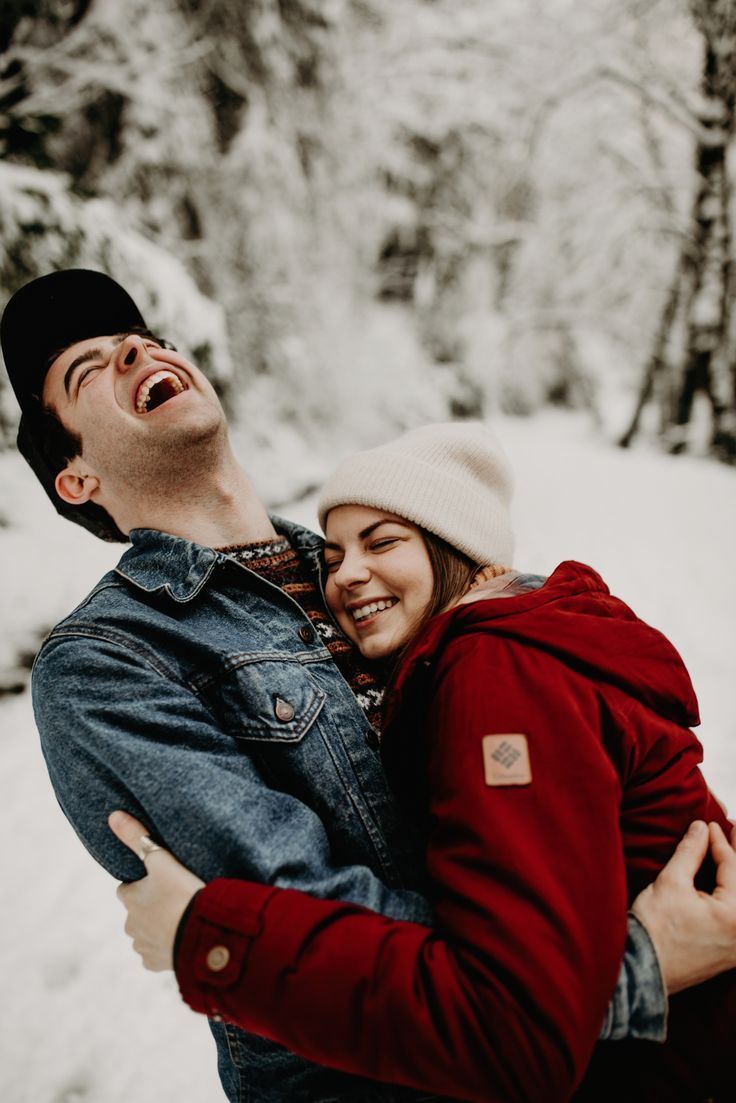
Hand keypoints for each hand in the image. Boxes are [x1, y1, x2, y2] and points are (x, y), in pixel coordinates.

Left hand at [109, 810, 204, 971]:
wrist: (201, 934)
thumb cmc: (182, 893)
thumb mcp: (161, 859)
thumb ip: (137, 836)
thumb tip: (112, 815)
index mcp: (130, 899)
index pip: (127, 889)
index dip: (142, 884)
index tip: (160, 881)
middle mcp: (130, 925)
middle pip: (136, 913)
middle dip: (149, 907)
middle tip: (176, 899)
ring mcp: (143, 946)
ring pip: (146, 934)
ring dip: (158, 928)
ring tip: (182, 918)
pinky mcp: (156, 964)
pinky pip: (157, 955)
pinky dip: (166, 947)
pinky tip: (182, 938)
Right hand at [631, 820, 735, 993]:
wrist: (643, 969)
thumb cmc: (655, 928)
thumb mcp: (671, 882)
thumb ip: (690, 852)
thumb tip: (701, 829)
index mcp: (735, 915)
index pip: (733, 867)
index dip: (720, 842)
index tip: (710, 824)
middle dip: (735, 857)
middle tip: (734, 831)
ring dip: (735, 876)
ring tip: (728, 855)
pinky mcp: (729, 955)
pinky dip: (732, 896)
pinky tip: (726, 884)